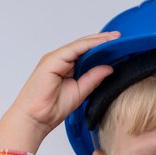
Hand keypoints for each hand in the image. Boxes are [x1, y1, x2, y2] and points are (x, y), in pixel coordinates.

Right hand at [0, 31, 120, 151]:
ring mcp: (55, 58)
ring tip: (113, 38)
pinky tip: (101, 43)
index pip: (86, 53)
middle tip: (119, 37)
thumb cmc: (52, 107)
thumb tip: (110, 67)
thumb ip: (93, 78)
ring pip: (79, 45)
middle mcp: (60, 60)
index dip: (102, 48)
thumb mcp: (81, 91)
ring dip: (97, 40)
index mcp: (66, 67)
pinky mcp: (52, 60)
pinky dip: (88, 45)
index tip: (118, 45)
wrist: (36, 117)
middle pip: (84, 46)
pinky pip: (73, 49)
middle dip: (102, 40)